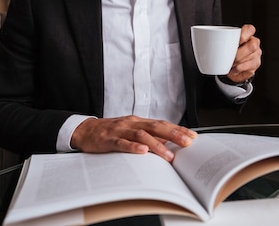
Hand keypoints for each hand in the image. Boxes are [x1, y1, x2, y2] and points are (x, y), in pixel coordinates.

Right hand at [70, 115, 197, 161]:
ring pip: (141, 135)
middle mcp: (132, 123)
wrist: (85, 130)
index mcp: (139, 122)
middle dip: (173, 135)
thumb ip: (148, 136)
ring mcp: (120, 130)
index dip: (178, 129)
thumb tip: (169, 144)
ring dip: (157, 145)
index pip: (162, 124)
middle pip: (156, 127)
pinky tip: (142, 152)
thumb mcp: (131, 131)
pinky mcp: (109, 139)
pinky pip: (122, 143)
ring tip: (169, 155)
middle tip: (187, 143)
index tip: (192, 136)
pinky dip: (133, 147)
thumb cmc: (110, 132)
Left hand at [225, 24, 261, 83]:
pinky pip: (248, 67)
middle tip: (230, 57)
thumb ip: (221, 41)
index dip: (243, 34)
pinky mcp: (255, 64)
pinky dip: (238, 69)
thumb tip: (208, 42)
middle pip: (252, 45)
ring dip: (237, 62)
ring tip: (230, 63)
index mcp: (247, 34)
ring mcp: (256, 53)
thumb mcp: (224, 44)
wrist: (231, 66)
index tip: (236, 41)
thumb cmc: (228, 51)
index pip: (250, 29)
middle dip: (239, 53)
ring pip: (250, 57)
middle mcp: (254, 42)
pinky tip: (233, 69)